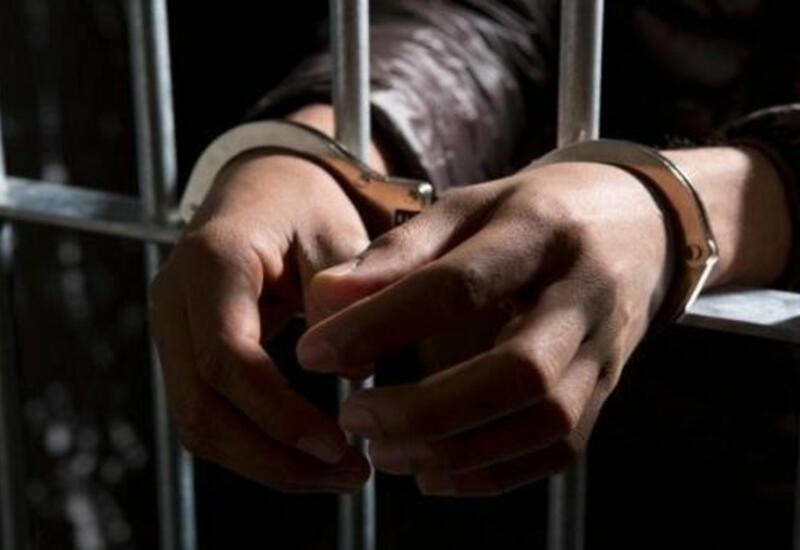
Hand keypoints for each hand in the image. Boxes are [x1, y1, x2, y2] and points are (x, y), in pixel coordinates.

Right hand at [150, 152, 371, 491]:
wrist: (264, 187)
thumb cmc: (304, 202)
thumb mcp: (336, 230)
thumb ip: (344, 294)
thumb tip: (353, 371)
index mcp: (212, 261)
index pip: (226, 357)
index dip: (278, 413)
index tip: (336, 444)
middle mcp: (176, 300)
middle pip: (201, 407)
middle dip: (272, 456)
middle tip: (348, 475)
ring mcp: (174, 329)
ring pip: (197, 422)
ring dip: (264, 461)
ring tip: (335, 474)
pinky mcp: (187, 351)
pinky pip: (208, 413)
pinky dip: (255, 444)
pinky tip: (307, 454)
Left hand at [297, 161, 673, 495]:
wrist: (638, 227)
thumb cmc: (533, 214)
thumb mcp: (468, 208)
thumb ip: (398, 252)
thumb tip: (325, 301)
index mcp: (540, 229)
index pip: (458, 285)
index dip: (380, 323)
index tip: (315, 352)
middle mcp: (583, 292)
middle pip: (518, 370)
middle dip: (424, 409)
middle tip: (355, 419)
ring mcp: (606, 348)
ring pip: (546, 420)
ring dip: (456, 450)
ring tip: (384, 452)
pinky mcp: (607, 390)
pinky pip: (560, 448)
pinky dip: (492, 472)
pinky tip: (433, 470)